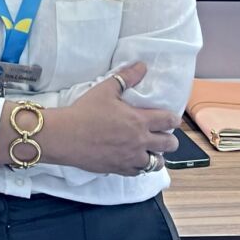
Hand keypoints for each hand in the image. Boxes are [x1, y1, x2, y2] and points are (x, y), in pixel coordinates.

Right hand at [45, 62, 179, 175]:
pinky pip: (138, 172)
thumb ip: (126, 77)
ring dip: (157, 156)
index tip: (172, 119)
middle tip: (164, 136)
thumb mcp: (105, 89)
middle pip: (168, 145)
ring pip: (155, 163)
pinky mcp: (118, 169)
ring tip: (152, 151)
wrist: (66, 136)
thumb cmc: (85, 111)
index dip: (174, 120)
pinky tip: (135, 161)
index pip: (168, 121)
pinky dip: (140, 167)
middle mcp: (139, 141)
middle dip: (170, 140)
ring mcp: (130, 158)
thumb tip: (142, 66)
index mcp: (139, 120)